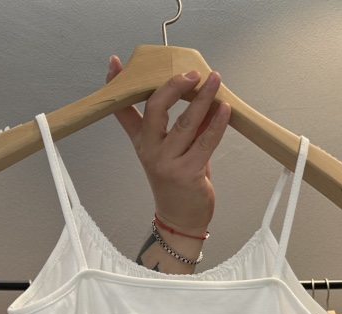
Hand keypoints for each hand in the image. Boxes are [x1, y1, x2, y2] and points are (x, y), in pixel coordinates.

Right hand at [106, 55, 230, 234]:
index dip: (118, 87)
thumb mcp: (174, 151)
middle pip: (155, 109)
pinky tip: (225, 110)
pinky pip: (205, 142)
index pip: (125, 112)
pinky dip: (217, 124)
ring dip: (202, 98)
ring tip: (214, 80)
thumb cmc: (179, 184)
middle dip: (172, 86)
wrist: (180, 220)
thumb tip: (204, 97)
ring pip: (184, 122)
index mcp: (143, 143)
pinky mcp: (187, 173)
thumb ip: (185, 126)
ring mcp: (167, 162)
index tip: (115, 64)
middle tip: (190, 72)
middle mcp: (151, 151)